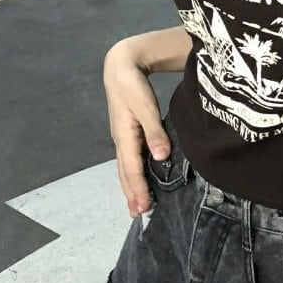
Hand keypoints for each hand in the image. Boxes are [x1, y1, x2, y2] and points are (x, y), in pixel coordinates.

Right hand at [103, 39, 171, 217]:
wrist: (121, 67)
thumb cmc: (134, 85)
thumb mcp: (146, 106)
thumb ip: (154, 131)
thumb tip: (161, 157)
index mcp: (125, 136)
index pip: (132, 168)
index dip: (138, 189)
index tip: (144, 208)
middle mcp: (121, 139)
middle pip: (125, 172)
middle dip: (131, 193)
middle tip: (138, 215)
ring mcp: (122, 136)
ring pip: (125, 167)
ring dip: (130, 186)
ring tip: (135, 205)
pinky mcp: (126, 132)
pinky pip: (128, 159)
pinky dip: (131, 173)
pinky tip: (137, 179)